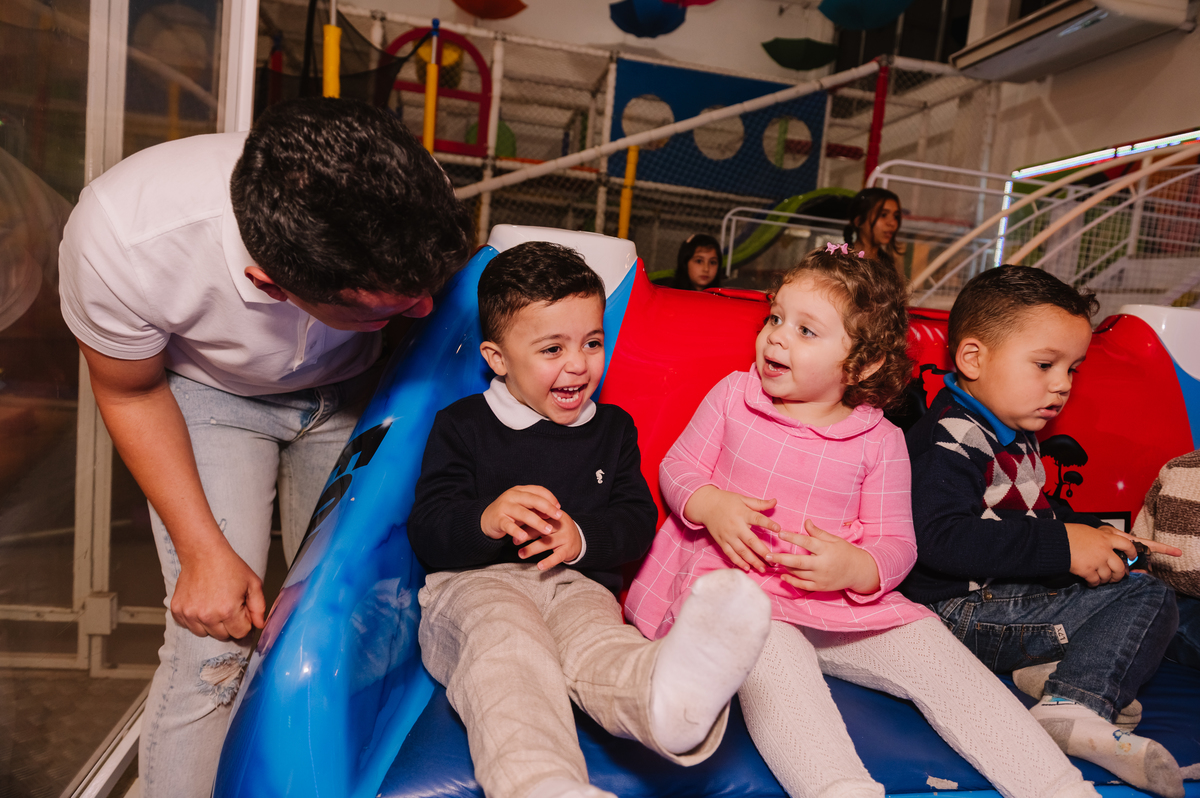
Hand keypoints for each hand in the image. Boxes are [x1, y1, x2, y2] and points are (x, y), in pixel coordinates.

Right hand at [171, 541, 265, 640]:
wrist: (203, 553)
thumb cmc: (228, 566)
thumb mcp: (253, 583)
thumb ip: (259, 607)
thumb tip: (260, 625)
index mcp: (228, 611)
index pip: (241, 633)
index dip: (244, 621)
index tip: (241, 609)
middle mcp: (207, 616)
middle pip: (223, 636)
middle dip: (229, 624)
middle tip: (228, 604)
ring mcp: (190, 614)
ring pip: (205, 633)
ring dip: (211, 624)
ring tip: (214, 603)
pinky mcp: (178, 611)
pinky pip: (189, 626)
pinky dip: (196, 619)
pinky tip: (202, 603)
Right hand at [481, 485, 562, 543]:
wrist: (486, 519)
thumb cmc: (510, 513)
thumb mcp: (523, 507)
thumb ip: (537, 507)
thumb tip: (555, 511)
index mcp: (520, 490)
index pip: (538, 490)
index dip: (550, 498)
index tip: (559, 508)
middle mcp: (512, 496)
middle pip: (533, 500)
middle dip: (547, 508)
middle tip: (559, 516)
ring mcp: (504, 507)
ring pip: (523, 513)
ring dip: (537, 522)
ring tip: (547, 530)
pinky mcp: (498, 519)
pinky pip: (508, 526)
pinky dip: (517, 532)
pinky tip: (524, 538)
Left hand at [516, 508, 582, 570]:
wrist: (580, 539)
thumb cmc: (558, 530)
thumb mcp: (550, 521)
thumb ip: (537, 520)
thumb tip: (515, 523)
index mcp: (555, 515)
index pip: (539, 516)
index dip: (525, 522)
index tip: (513, 528)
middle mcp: (562, 525)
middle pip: (542, 528)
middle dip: (526, 535)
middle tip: (514, 542)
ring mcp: (566, 537)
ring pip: (547, 543)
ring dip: (532, 549)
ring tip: (521, 554)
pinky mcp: (568, 550)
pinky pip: (557, 557)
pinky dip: (548, 562)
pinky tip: (539, 566)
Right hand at [683, 486, 781, 571]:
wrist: (706, 505)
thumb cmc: (726, 501)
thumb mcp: (743, 499)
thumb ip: (759, 503)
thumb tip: (775, 501)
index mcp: (743, 513)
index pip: (758, 519)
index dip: (768, 524)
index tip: (779, 529)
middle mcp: (736, 526)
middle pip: (751, 541)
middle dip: (762, 552)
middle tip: (773, 561)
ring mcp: (728, 536)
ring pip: (741, 551)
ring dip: (753, 561)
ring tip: (763, 569)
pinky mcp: (721, 542)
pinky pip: (730, 554)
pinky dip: (738, 562)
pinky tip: (747, 568)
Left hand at [769, 520, 880, 593]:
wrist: (858, 571)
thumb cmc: (845, 552)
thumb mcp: (834, 539)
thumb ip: (818, 532)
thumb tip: (805, 522)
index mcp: (826, 550)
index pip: (807, 542)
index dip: (792, 537)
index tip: (780, 533)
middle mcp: (822, 564)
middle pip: (798, 562)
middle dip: (781, 558)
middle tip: (767, 554)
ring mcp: (821, 577)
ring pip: (798, 573)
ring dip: (785, 567)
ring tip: (773, 560)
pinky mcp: (820, 587)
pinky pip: (802, 585)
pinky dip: (791, 581)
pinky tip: (782, 575)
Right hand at [1063, 524, 1178, 585]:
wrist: (1055, 541)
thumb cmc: (1069, 534)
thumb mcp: (1089, 531)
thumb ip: (1100, 539)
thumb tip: (1106, 545)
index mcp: (1105, 538)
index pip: (1127, 545)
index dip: (1132, 552)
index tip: (1132, 557)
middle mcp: (1104, 550)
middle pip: (1120, 567)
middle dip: (1120, 575)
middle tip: (1117, 577)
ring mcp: (1096, 561)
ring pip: (1108, 576)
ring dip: (1105, 580)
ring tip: (1100, 579)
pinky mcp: (1087, 570)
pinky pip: (1095, 581)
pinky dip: (1093, 583)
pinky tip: (1090, 582)